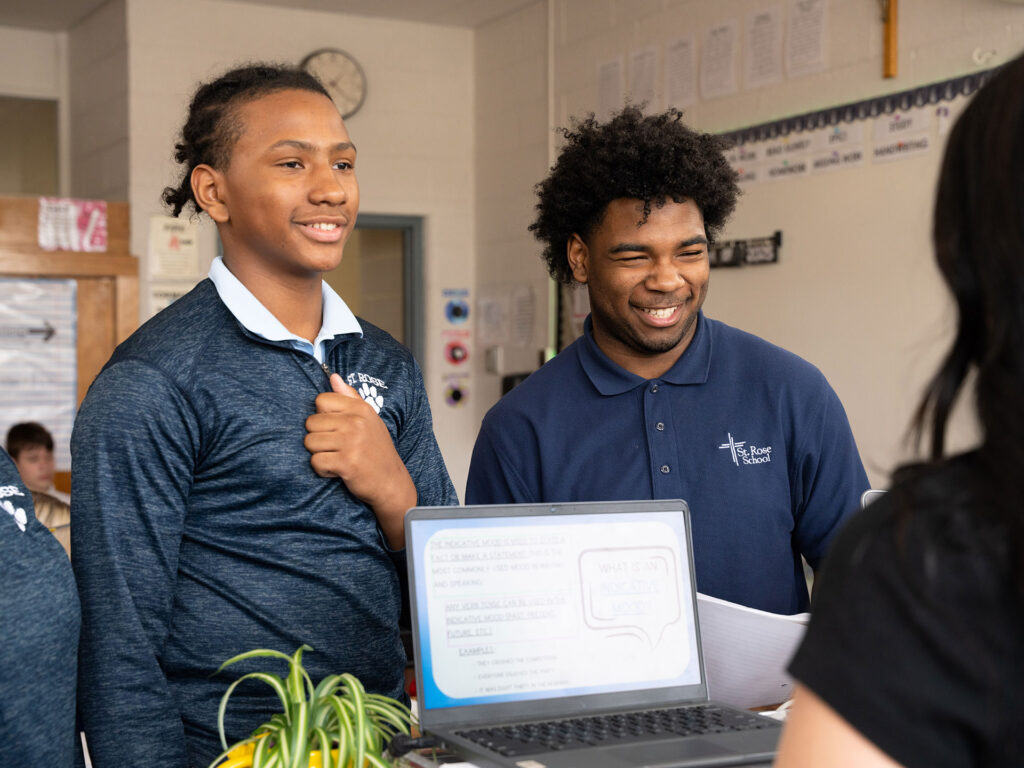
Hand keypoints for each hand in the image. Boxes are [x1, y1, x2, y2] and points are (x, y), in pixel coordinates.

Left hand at [304, 373, 415, 547]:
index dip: (323, 417)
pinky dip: (323, 470)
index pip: (321, 401)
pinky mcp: (346, 463)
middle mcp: (356, 422)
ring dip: (320, 454)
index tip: (336, 429)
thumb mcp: (369, 419)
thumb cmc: (377, 450)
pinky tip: (338, 470)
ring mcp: (351, 442)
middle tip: (337, 447)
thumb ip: (350, 397)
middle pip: (311, 423)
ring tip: (338, 458)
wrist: (391, 482)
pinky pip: (315, 462)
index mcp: (360, 409)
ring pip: (310, 443)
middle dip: (319, 438)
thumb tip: (333, 377)